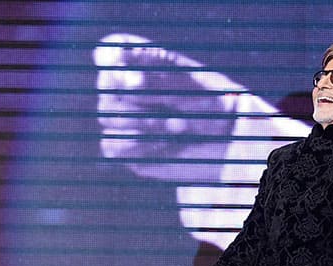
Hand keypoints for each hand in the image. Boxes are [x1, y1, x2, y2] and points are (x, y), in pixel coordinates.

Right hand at [94, 33, 237, 178]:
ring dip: (147, 123)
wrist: (225, 143)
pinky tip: (166, 144)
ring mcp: (120, 118)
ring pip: (109, 118)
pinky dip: (141, 146)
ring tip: (180, 127)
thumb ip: (161, 80)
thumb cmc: (212, 105)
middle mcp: (124, 89)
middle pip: (107, 88)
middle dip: (140, 98)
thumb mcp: (191, 86)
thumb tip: (134, 82)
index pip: (109, 52)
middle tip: (173, 104)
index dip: (112, 58)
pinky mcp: (121, 146)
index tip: (132, 71)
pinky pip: (113, 145)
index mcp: (141, 63)